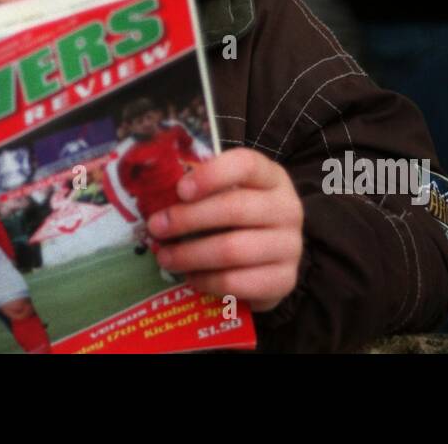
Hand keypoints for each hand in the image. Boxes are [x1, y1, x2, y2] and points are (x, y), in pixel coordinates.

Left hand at [146, 148, 302, 311]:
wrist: (272, 260)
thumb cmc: (240, 219)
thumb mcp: (228, 194)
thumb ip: (201, 190)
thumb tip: (156, 196)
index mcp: (272, 177)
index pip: (246, 165)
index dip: (211, 174)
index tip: (180, 190)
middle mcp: (288, 209)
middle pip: (234, 208)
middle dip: (187, 218)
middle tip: (156, 227)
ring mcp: (291, 246)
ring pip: (232, 249)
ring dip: (190, 255)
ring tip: (165, 257)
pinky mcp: (284, 281)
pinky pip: (237, 282)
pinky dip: (207, 281)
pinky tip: (190, 278)